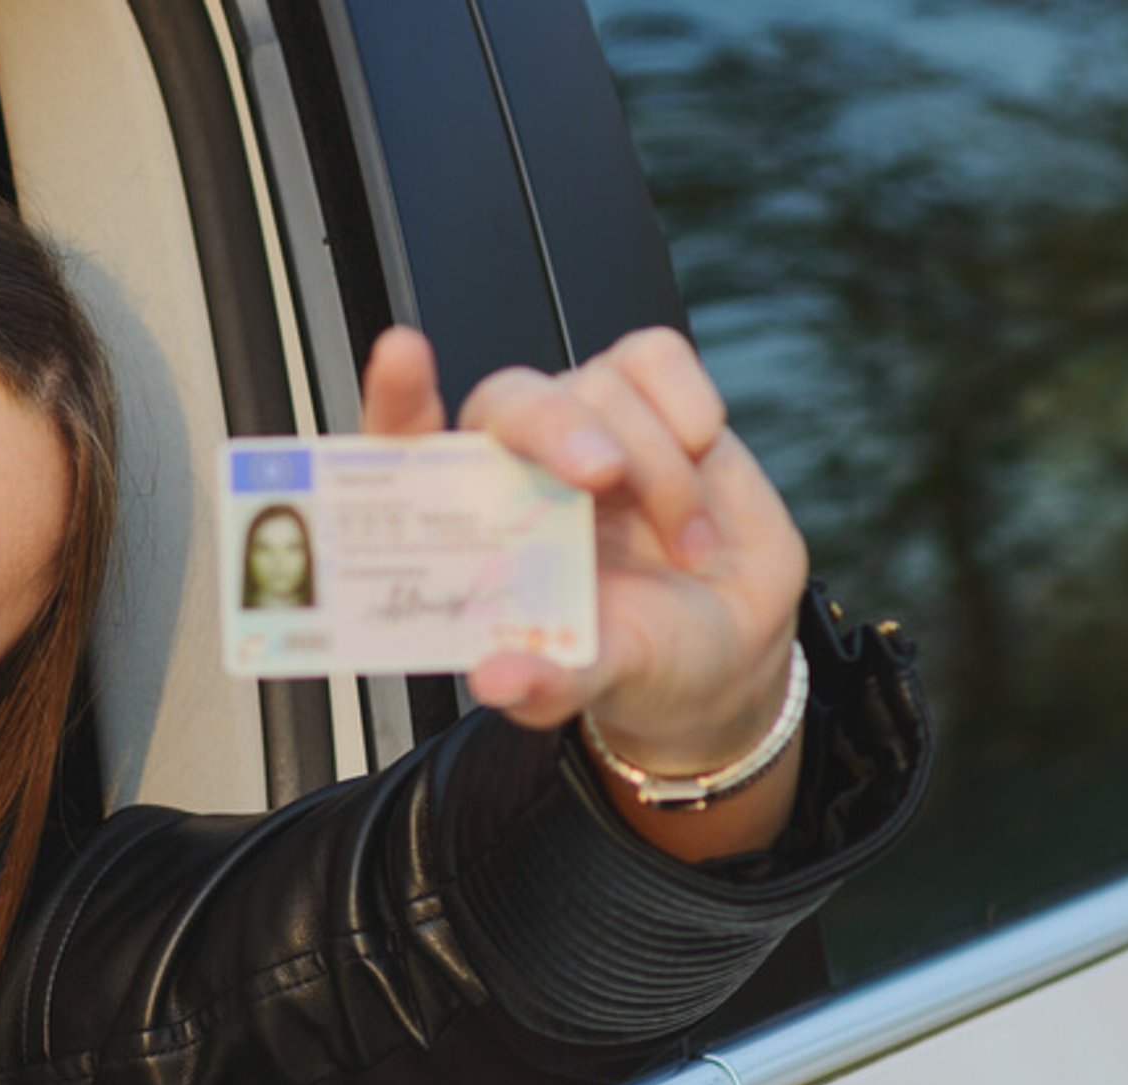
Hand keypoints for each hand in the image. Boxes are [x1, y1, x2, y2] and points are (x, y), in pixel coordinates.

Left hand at [357, 325, 806, 769]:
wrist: (730, 648)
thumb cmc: (637, 655)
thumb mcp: (595, 681)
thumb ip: (547, 684)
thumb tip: (498, 680)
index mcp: (472, 525)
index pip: (405, 447)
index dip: (396, 398)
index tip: (401, 358)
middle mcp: (515, 463)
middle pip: (508, 400)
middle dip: (556, 427)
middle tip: (604, 476)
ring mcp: (583, 422)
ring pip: (601, 389)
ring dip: (660, 469)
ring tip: (685, 545)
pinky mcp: (649, 397)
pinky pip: (656, 357)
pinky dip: (688, 404)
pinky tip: (700, 458)